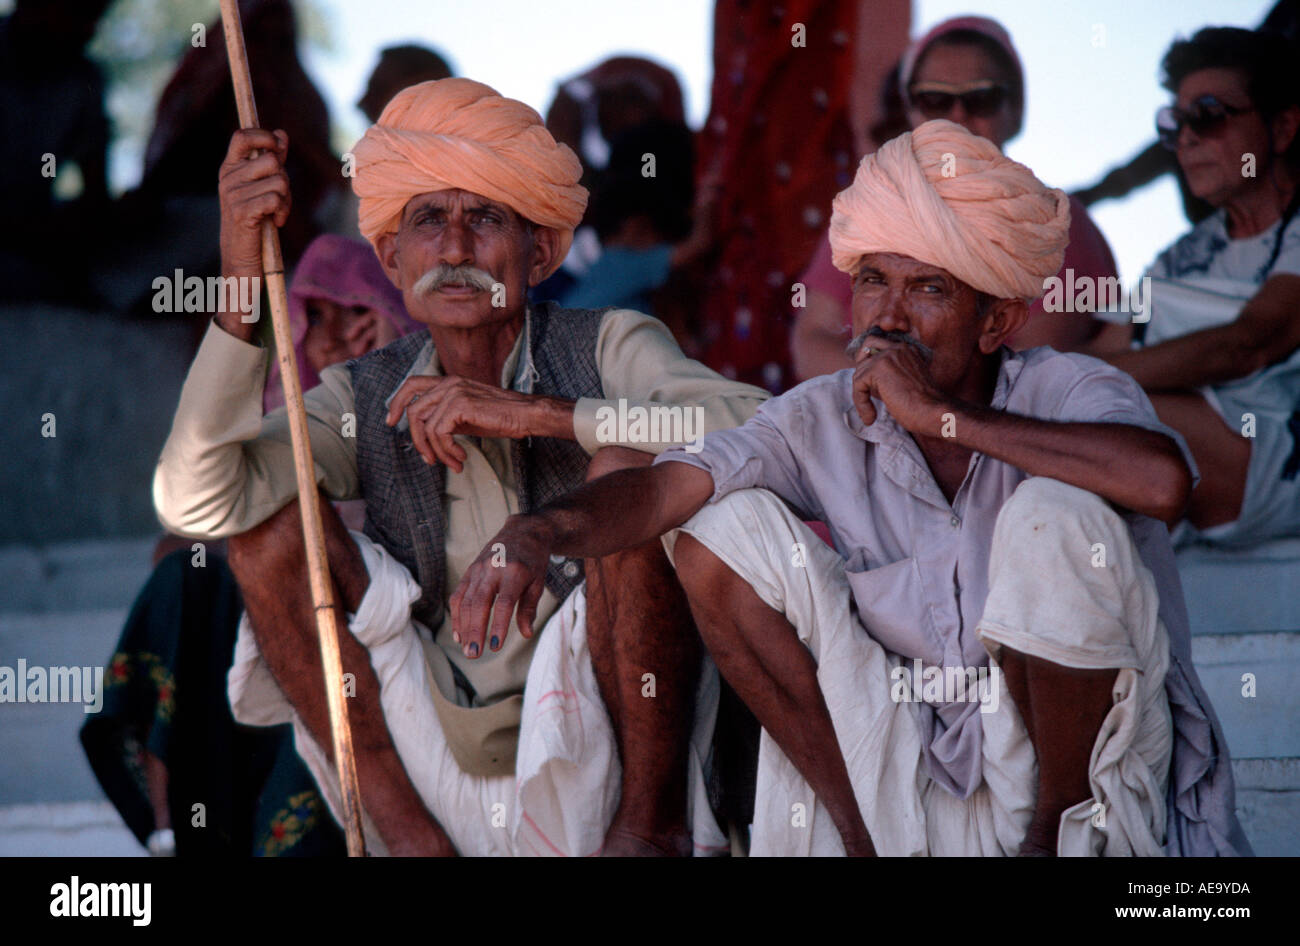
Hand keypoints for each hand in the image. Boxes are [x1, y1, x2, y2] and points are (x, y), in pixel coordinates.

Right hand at [218, 128, 289, 273]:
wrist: (242, 256)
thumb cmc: (255, 219)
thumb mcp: (262, 186)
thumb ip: (271, 159)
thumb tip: (281, 133)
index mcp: (230, 167)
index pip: (242, 136)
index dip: (263, 137)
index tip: (277, 148)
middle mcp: (228, 178)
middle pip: (271, 160)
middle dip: (285, 179)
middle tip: (279, 197)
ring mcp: (233, 195)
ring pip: (279, 181)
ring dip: (286, 199)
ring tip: (276, 211)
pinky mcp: (242, 212)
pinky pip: (275, 199)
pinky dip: (282, 211)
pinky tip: (276, 220)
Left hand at [386, 377, 569, 472]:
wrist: (526, 415)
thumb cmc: (501, 417)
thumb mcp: (467, 415)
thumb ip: (446, 417)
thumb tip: (426, 435)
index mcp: (449, 382)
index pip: (412, 384)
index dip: (397, 402)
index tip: (391, 422)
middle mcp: (449, 383)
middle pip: (414, 411)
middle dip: (417, 440)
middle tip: (429, 459)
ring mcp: (454, 392)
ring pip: (425, 426)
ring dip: (436, 451)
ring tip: (453, 463)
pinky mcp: (460, 405)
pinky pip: (438, 433)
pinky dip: (446, 451)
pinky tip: (461, 458)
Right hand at [449, 515, 553, 658]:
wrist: (523, 531)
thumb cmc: (534, 560)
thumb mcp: (538, 582)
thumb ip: (529, 608)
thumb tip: (526, 634)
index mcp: (514, 571)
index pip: (504, 603)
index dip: (498, 625)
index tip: (495, 646)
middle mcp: (493, 569)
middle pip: (479, 603)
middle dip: (475, 630)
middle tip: (474, 654)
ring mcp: (478, 568)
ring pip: (466, 601)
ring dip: (464, 627)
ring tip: (467, 649)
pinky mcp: (470, 570)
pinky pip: (459, 595)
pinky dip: (457, 615)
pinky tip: (459, 634)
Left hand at [851, 338, 949, 433]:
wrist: (934, 412)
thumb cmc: (924, 405)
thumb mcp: (906, 382)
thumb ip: (889, 374)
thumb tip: (865, 379)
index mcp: (907, 349)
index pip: (880, 345)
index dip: (871, 362)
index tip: (871, 385)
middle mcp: (898, 347)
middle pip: (866, 347)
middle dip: (861, 369)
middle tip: (864, 392)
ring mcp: (888, 355)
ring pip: (860, 370)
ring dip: (861, 394)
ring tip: (870, 413)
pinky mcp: (879, 368)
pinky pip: (857, 384)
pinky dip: (861, 403)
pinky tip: (870, 417)